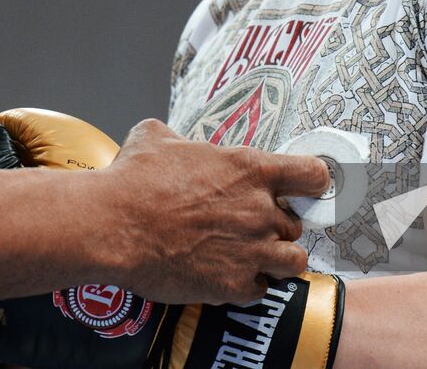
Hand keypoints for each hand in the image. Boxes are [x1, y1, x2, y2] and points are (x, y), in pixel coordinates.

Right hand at [100, 119, 328, 303]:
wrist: (112, 226)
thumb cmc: (133, 181)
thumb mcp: (155, 138)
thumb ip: (179, 139)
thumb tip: (171, 139)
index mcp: (250, 169)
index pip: (313, 175)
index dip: (312, 183)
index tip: (305, 189)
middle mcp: (259, 210)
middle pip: (297, 224)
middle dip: (276, 226)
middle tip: (248, 227)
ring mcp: (251, 250)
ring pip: (293, 261)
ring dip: (276, 259)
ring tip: (250, 257)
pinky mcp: (234, 285)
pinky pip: (261, 289)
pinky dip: (248, 286)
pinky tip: (226, 276)